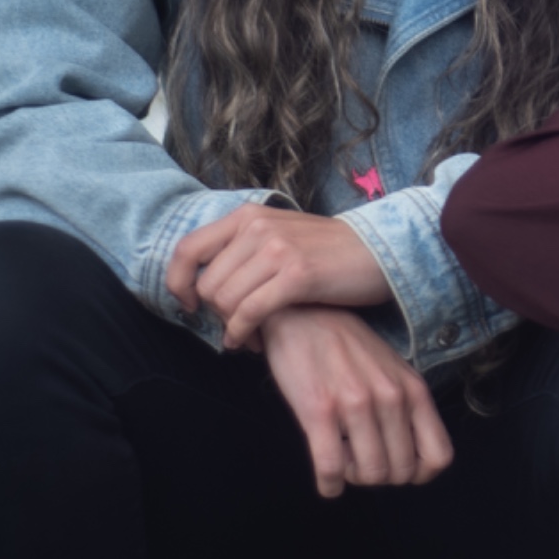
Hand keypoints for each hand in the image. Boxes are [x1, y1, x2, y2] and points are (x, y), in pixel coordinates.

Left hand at [166, 204, 393, 348]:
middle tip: (236, 326)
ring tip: (247, 336)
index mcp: (249, 216)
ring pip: (225, 300)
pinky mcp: (296, 274)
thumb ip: (244, 248)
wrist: (380, 251)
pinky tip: (249, 343)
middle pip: (207, 284)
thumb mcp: (280, 234)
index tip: (189, 305)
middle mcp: (257, 227)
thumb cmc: (328, 252)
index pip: (187, 248)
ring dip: (230, 327)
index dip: (178, 283)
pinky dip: (241, 334)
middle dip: (216, 314)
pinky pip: (249, 312)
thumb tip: (205, 282)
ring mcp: (277, 249)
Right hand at [260, 305, 452, 497]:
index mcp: (414, 390)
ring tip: (343, 458)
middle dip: (380, 476)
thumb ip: (407, 409)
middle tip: (360, 459)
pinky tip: (327, 478)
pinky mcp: (320, 410)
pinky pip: (331, 469)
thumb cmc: (348, 349)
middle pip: (401, 472)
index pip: (439, 456)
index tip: (396, 467)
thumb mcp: (393, 372)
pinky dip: (330, 484)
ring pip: (370, 473)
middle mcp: (391, 396)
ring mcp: (356, 403)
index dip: (419, 474)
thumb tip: (412, 460)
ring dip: (354, 477)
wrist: (304, 316)